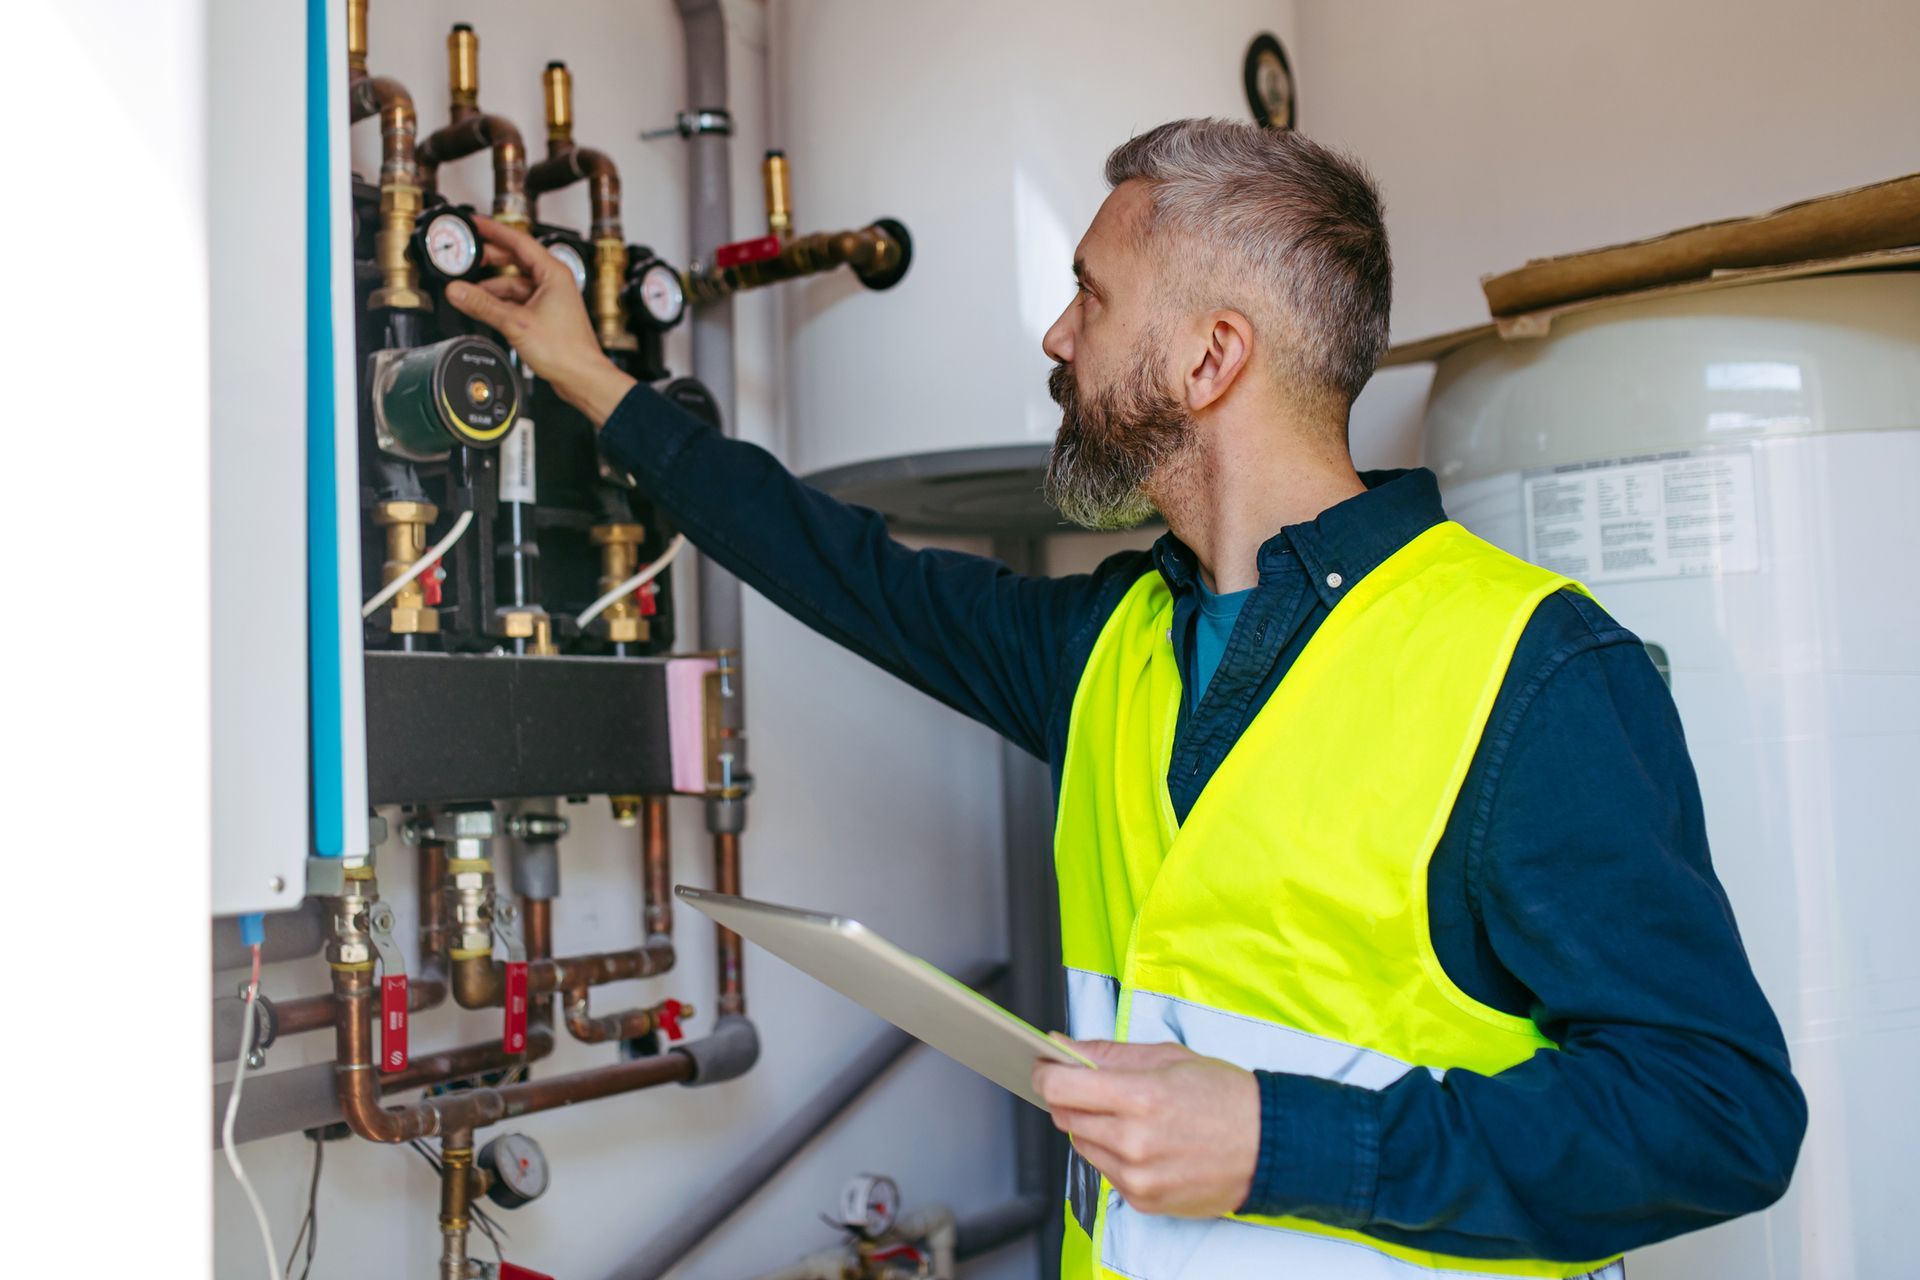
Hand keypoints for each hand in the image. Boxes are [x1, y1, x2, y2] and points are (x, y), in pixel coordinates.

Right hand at [444, 215, 636, 426]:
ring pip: (515, 283)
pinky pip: (519, 300)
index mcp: (553, 273)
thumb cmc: (566, 351)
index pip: (519, 241)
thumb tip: (457, 291)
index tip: (475, 223)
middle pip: (516, 260)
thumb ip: (483, 305)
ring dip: (493, 286)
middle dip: (490, 258)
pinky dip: (501, 302)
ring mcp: (551, 299)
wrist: (582, 377)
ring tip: (469, 290)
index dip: (494, 230)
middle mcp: (554, 282)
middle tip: (468, 254)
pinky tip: (486, 307)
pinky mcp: (546, 315)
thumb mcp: (516, 323)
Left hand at [1033, 1039, 1259, 1217]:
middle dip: (1072, 1098)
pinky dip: (1114, 1155)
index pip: (1060, 1087)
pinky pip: (1105, 1172)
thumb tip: (1064, 1046)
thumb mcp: (1169, 1057)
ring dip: (1093, 1128)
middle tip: (1096, 1087)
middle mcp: (1134, 1141)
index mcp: (1140, 1097)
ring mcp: (1138, 1176)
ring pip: (1082, 1145)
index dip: (1046, 1074)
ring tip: (1132, 1116)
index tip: (1044, 1068)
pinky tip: (1145, 1143)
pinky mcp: (1143, 1201)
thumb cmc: (1225, 1097)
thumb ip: (1109, 1053)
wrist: (1269, 1146)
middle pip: (1065, 1117)